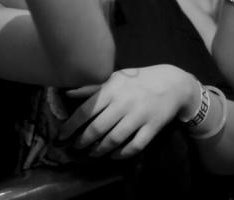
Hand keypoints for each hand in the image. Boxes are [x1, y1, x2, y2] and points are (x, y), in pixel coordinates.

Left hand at [59, 65, 199, 159]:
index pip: (86, 110)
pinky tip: (113, 156)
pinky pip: (135, 146)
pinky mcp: (152, 128)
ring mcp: (138, 117)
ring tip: (92, 154)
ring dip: (100, 150)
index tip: (61, 135)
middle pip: (98, 128)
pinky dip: (122, 154)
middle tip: (75, 148)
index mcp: (111, 90)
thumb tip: (66, 92)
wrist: (172, 83)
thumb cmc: (137, 80)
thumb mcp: (113, 78)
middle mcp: (123, 104)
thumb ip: (90, 87)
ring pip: (115, 139)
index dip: (72, 125)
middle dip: (83, 141)